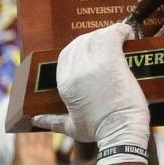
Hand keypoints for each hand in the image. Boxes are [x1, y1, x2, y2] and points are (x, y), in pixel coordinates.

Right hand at [33, 23, 148, 154]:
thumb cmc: (98, 132)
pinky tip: (128, 34)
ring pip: (96, 36)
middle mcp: (74, 70)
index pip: (66, 54)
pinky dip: (122, 31)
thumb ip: (51, 121)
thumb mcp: (70, 128)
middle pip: (81, 42)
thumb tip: (35, 120)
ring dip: (108, 35)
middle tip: (110, 44)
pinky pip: (113, 34)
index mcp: (64, 83)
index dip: (81, 49)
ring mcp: (92, 63)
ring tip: (120, 39)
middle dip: (94, 40)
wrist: (119, 133)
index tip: (95, 51)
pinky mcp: (111, 59)